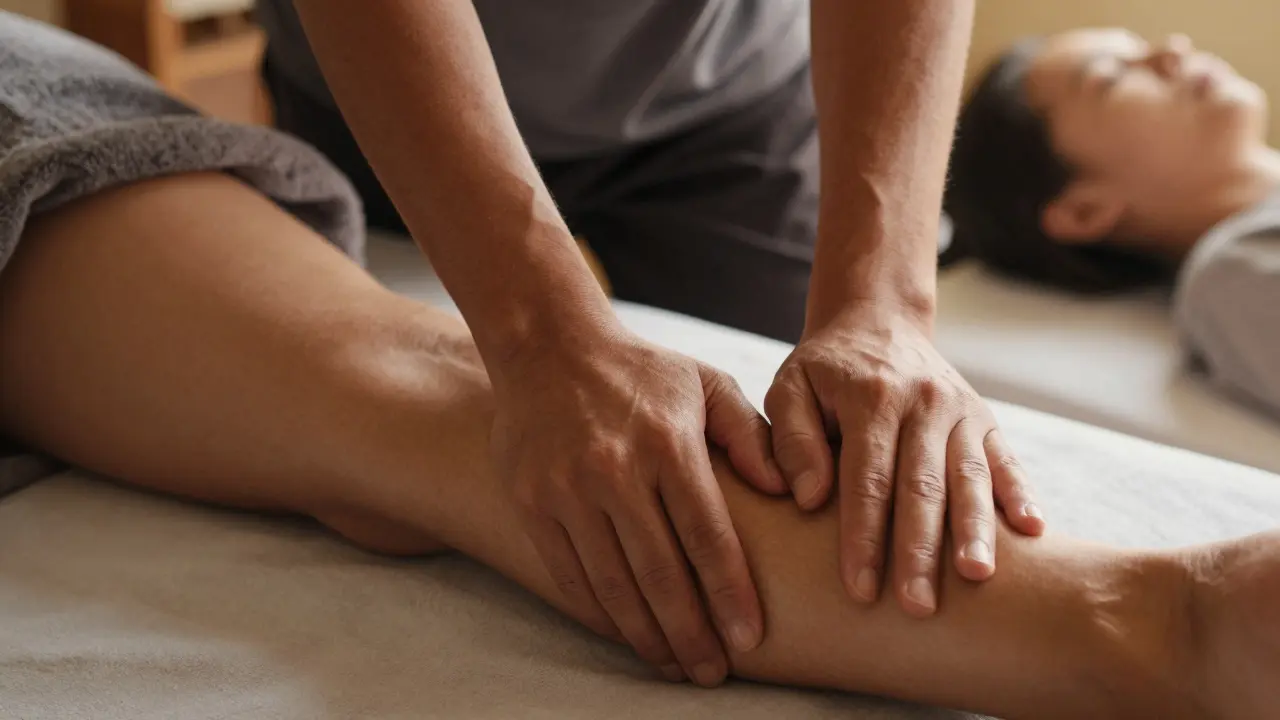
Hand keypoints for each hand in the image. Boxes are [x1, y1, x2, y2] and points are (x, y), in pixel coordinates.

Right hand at [489, 325, 785, 685]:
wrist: (547, 345)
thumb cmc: (640, 370)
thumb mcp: (705, 383)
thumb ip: (749, 435)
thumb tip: (790, 491)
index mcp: (667, 442)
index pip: (706, 535)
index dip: (729, 593)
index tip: (749, 638)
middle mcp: (615, 470)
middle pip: (659, 573)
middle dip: (691, 633)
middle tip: (713, 673)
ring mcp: (567, 489)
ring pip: (612, 583)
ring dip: (646, 635)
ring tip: (674, 665)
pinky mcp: (533, 502)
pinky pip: (568, 575)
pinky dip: (598, 614)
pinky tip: (626, 635)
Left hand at [764, 303, 1044, 616]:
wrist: (876, 321)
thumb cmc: (823, 372)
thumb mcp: (789, 389)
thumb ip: (792, 439)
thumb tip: (809, 498)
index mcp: (869, 397)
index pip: (866, 479)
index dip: (864, 536)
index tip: (860, 590)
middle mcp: (921, 401)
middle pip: (922, 486)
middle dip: (920, 550)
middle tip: (917, 607)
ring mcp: (959, 409)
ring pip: (970, 476)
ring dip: (975, 530)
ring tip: (977, 578)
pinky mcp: (984, 417)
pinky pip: (1005, 458)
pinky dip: (1020, 493)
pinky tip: (1033, 531)